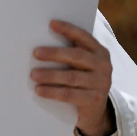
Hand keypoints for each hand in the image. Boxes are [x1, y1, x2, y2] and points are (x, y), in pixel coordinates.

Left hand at [30, 20, 113, 135]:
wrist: (95, 112)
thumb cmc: (82, 82)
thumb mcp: (81, 67)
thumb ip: (70, 54)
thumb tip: (41, 43)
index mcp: (100, 52)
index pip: (84, 37)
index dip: (68, 29)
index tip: (51, 23)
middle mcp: (103, 66)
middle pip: (76, 56)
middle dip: (54, 53)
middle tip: (35, 53)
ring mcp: (100, 84)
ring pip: (71, 77)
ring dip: (50, 75)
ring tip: (33, 74)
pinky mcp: (94, 100)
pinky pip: (69, 94)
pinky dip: (52, 92)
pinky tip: (39, 90)